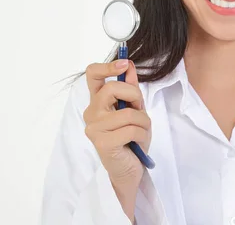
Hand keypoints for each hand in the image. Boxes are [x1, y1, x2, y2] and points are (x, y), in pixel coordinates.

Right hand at [83, 59, 150, 219]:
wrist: (129, 170)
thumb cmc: (131, 139)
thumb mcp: (135, 110)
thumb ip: (131, 89)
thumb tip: (129, 65)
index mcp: (97, 102)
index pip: (92, 75)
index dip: (108, 66)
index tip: (124, 64)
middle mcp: (91, 112)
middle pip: (113, 88)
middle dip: (134, 96)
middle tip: (139, 111)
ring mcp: (94, 128)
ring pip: (128, 112)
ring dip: (143, 122)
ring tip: (140, 133)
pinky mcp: (102, 142)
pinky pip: (132, 129)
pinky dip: (142, 135)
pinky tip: (137, 143)